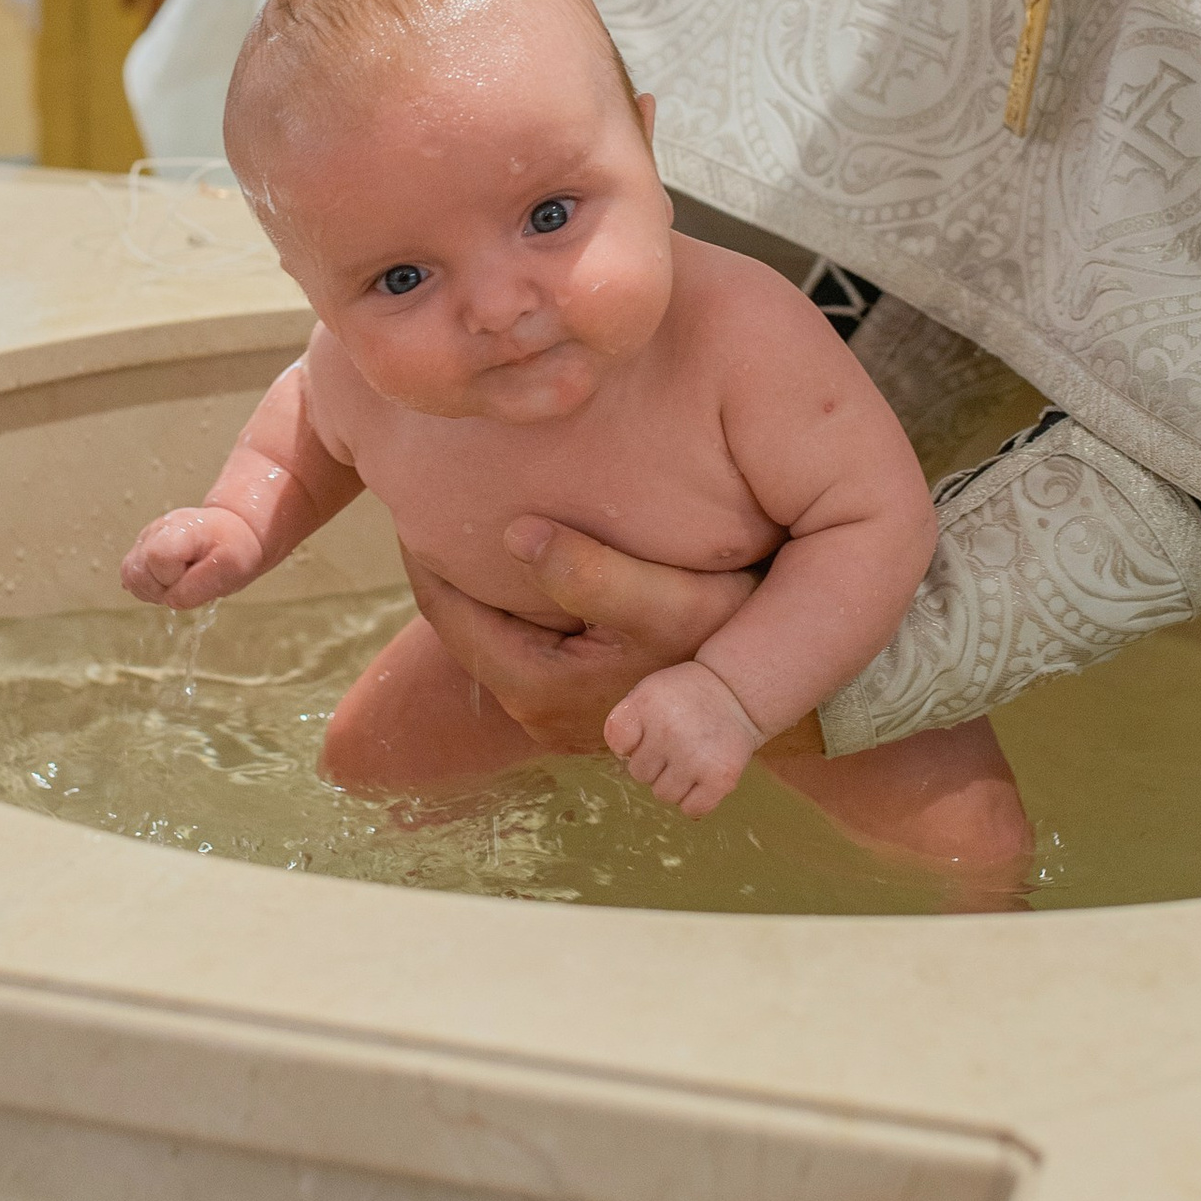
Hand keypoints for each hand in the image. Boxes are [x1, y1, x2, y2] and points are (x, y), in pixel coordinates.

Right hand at [120, 506, 263, 609]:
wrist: (233, 531)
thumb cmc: (233, 547)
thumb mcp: (231, 568)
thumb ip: (200, 587)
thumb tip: (170, 601)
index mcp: (179, 529)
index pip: (155, 558)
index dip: (171, 578)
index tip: (192, 575)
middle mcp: (156, 531)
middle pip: (135, 571)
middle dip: (159, 590)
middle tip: (186, 584)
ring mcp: (145, 539)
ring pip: (129, 576)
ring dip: (152, 590)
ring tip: (179, 583)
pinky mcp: (142, 549)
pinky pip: (130, 576)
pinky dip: (147, 587)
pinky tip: (168, 582)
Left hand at [406, 517, 757, 754]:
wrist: (788, 696)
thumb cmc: (735, 640)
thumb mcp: (671, 602)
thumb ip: (593, 573)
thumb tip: (515, 535)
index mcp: (538, 688)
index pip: (446, 612)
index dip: (425, 549)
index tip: (412, 488)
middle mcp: (539, 711)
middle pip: (465, 624)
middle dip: (450, 562)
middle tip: (433, 490)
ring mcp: (562, 712)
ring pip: (497, 633)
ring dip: (487, 582)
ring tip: (477, 514)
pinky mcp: (587, 702)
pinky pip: (532, 641)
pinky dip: (523, 599)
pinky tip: (533, 552)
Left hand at [603, 660, 763, 817]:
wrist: (736, 694)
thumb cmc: (684, 697)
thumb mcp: (648, 692)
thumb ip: (625, 723)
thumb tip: (622, 759)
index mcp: (647, 703)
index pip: (617, 741)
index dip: (630, 742)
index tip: (647, 730)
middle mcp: (669, 730)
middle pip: (639, 774)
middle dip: (654, 762)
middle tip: (675, 742)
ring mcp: (696, 757)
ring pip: (664, 795)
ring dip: (674, 782)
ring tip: (690, 756)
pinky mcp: (721, 778)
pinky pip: (691, 809)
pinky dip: (695, 799)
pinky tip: (702, 775)